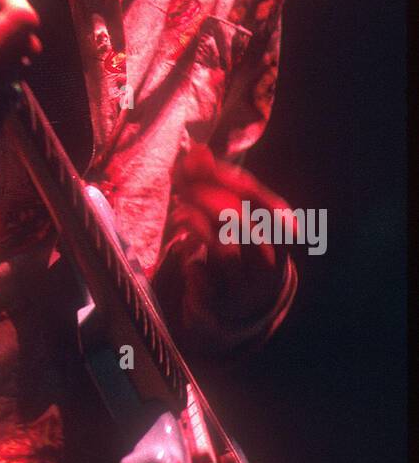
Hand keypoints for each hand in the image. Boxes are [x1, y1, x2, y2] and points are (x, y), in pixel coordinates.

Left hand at [152, 143, 296, 353]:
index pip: (266, 206)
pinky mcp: (217, 306)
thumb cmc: (236, 250)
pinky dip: (188, 256)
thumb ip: (214, 181)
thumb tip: (197, 150)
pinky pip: (201, 275)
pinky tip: (182, 247)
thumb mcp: (234, 217)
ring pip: (222, 250)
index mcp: (280, 243)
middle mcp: (267, 268)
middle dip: (208, 198)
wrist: (234, 312)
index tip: (203, 165)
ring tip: (181, 212)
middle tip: (183, 186)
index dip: (233, 181)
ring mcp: (243, 289)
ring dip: (195, 223)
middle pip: (242, 224)